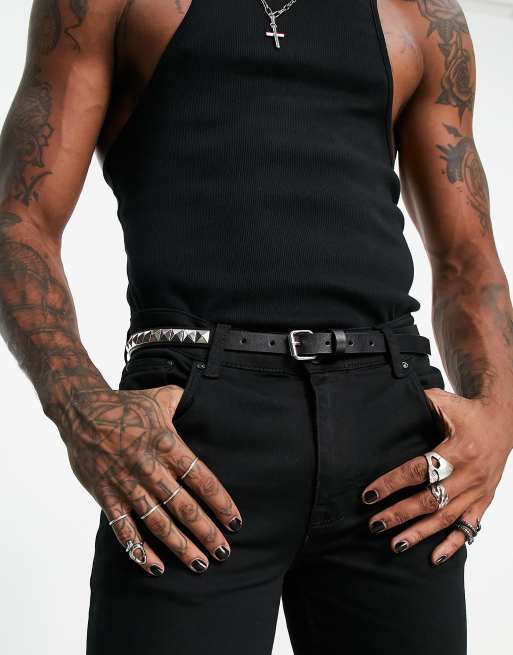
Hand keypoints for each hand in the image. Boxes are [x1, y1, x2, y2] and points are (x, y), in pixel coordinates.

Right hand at [61, 384, 241, 575]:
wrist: (81, 411)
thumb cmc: (126, 404)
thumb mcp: (162, 397)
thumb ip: (186, 402)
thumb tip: (207, 397)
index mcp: (168, 445)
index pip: (202, 480)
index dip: (221, 503)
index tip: (236, 522)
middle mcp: (151, 469)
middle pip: (185, 507)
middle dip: (206, 532)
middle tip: (223, 552)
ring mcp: (128, 485)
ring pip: (159, 523)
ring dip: (180, 546)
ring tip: (199, 564)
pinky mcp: (107, 496)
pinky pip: (124, 529)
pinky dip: (139, 550)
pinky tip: (156, 567)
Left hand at [361, 387, 510, 563]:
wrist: (502, 419)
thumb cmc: (468, 411)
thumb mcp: (443, 402)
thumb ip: (417, 404)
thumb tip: (387, 406)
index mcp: (459, 449)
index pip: (419, 470)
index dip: (392, 483)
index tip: (369, 494)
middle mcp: (471, 474)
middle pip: (430, 500)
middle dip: (400, 514)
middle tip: (375, 524)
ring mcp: (479, 490)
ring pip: (447, 517)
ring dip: (420, 533)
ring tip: (396, 544)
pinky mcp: (485, 499)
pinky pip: (469, 527)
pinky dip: (453, 545)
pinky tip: (434, 558)